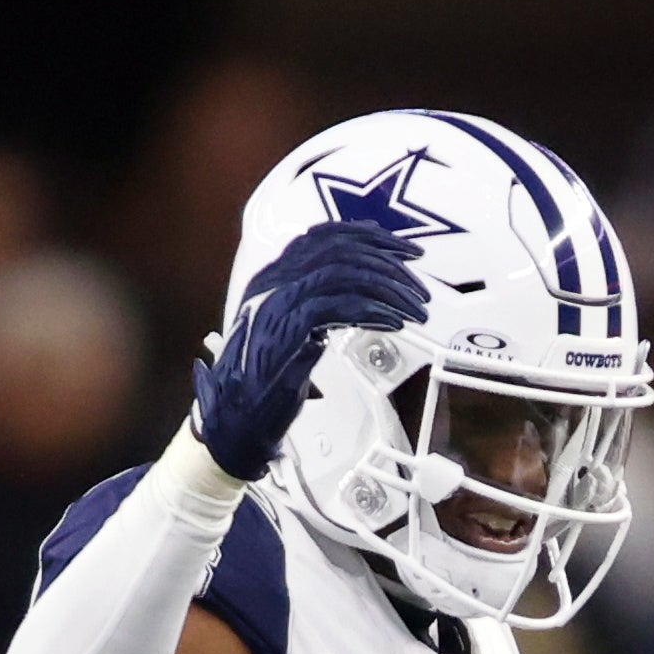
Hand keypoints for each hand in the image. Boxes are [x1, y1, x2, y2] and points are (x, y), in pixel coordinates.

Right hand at [193, 222, 423, 481]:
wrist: (234, 417)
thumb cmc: (267, 381)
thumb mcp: (294, 332)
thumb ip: (318, 306)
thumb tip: (363, 294)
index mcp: (273, 276)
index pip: (323, 237)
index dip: (367, 236)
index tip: (404, 250)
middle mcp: (273, 280)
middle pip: (338, 249)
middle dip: (387, 261)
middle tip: (419, 286)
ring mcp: (278, 301)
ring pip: (343, 273)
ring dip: (388, 289)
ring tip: (415, 309)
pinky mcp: (288, 327)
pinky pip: (340, 306)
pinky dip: (373, 311)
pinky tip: (394, 323)